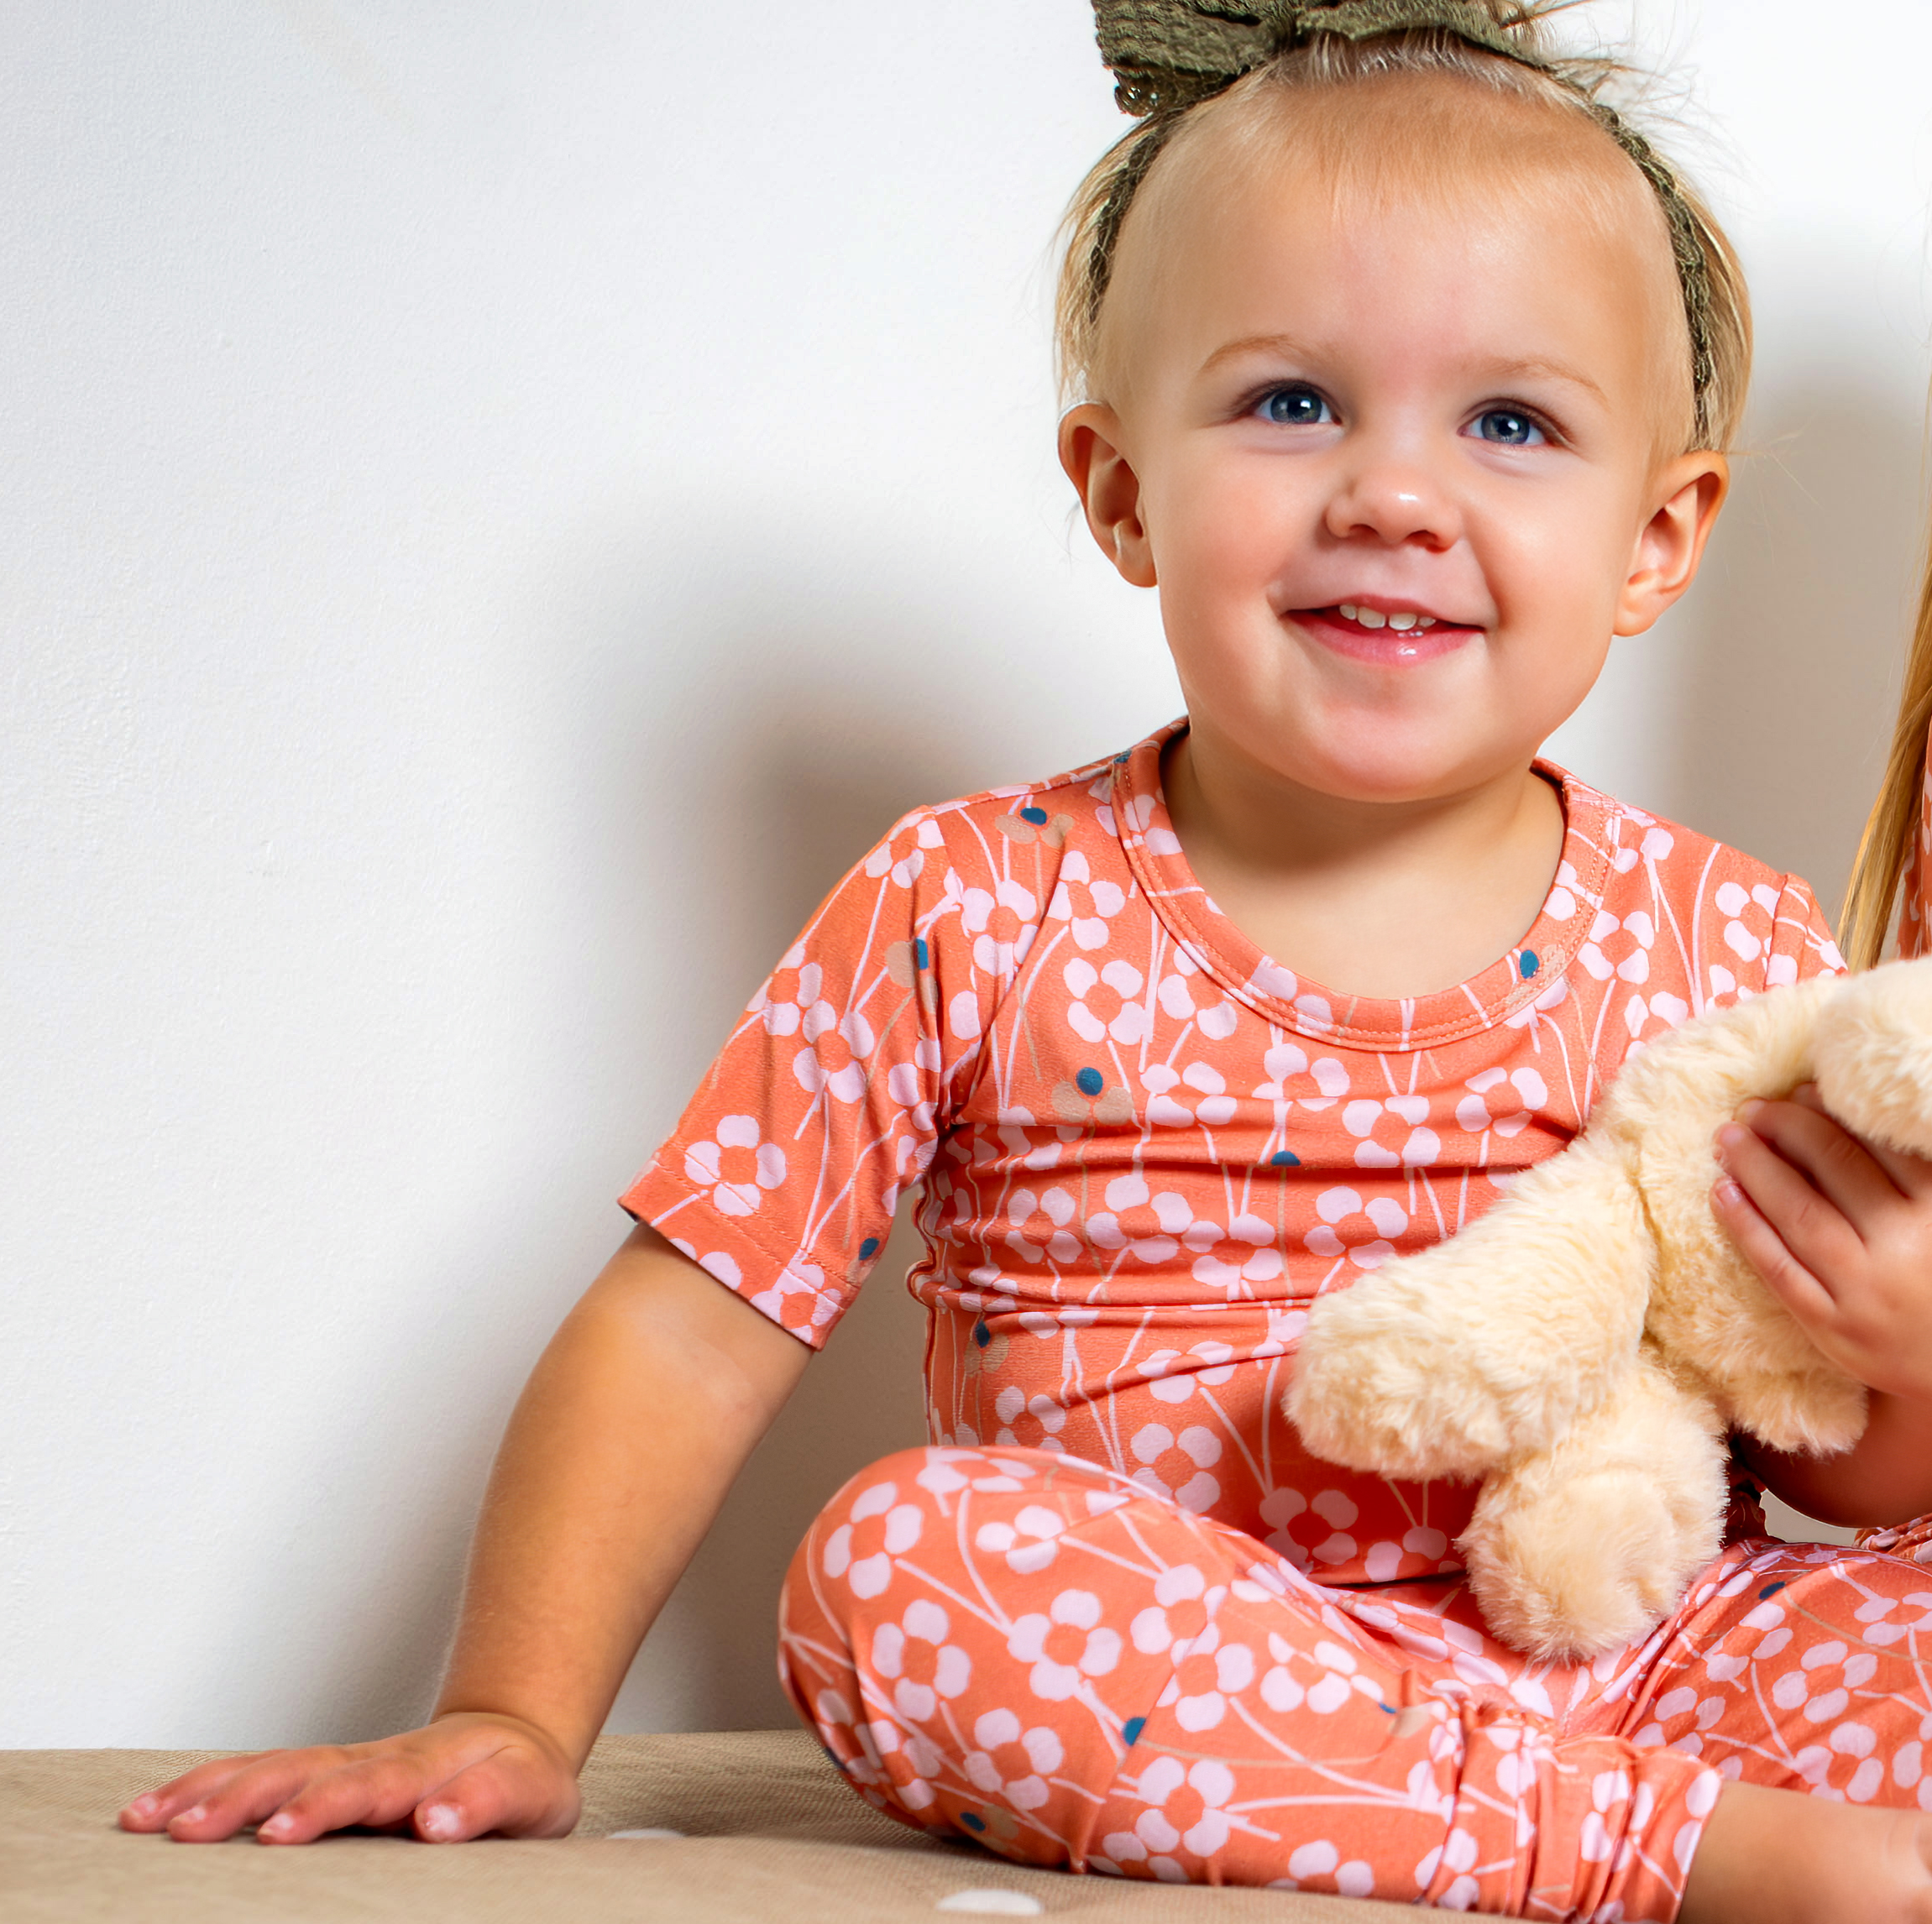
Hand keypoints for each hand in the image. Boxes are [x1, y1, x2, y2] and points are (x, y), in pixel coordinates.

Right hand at [116, 1710, 579, 1844]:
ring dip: (215, 1794)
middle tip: (199, 1832)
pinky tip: (154, 1810)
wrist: (515, 1739)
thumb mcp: (531, 1794)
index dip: (335, 1806)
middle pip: (310, 1773)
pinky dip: (207, 1787)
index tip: (289, 1831)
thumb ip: (486, 1804)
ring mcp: (345, 1763)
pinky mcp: (320, 1773)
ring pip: (273, 1770)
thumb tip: (434, 1823)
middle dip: (253, 1801)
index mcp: (430, 1769)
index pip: (379, 1786)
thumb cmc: (521, 1780)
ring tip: (156, 1823)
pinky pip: (258, 1773)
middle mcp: (379, 1761)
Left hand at [1712, 1084, 1931, 1400]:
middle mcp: (1904, 1246)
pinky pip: (1778, 1268)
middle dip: (1785, 1128)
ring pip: (1799, 1214)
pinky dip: (1745, 1227)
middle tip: (1752, 1108)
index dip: (1829, 1112)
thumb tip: (1831, 1109)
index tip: (1798, 1091)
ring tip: (1728, 1139)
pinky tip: (1722, 1193)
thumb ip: (1903, 1173)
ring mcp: (1865, 1289)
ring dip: (1755, 1169)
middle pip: (1834, 1168)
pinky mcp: (1832, 1327)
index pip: (1876, 1144)